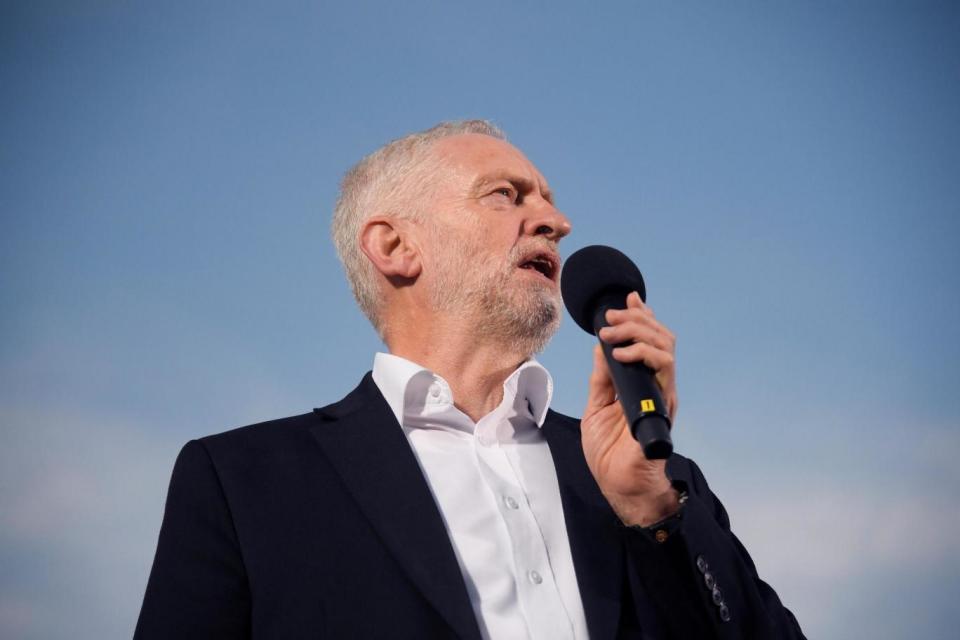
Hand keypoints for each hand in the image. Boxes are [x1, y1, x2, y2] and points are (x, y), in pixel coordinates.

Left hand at [581, 292, 679, 525]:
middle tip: (612, 316)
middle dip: (637, 319)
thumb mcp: (596, 409)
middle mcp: (656, 386)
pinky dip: (643, 356)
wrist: (620, 486)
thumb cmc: (610, 453)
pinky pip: (663, 372)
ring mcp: (662, 395)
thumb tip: (600, 348)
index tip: (628, 299)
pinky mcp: (663, 407)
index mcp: (641, 384)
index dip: (642, 317)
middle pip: (660, 338)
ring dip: (638, 332)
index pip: (648, 342)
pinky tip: (622, 353)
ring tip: (613, 333)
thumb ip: (601, 380)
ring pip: (665, 348)